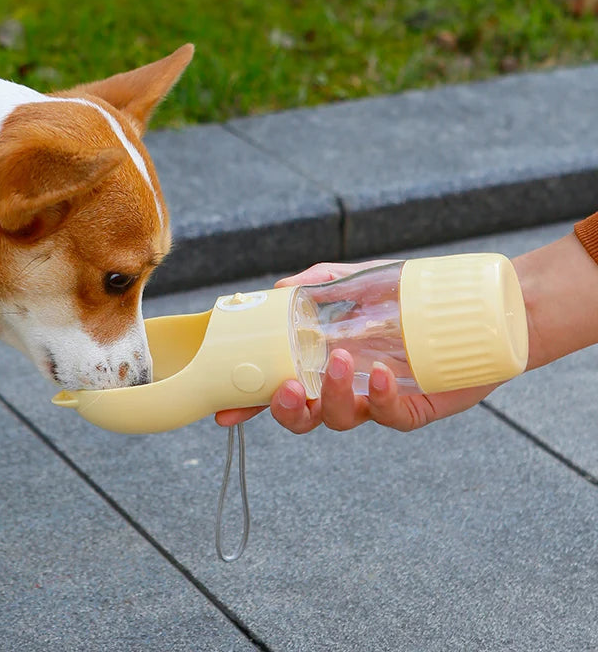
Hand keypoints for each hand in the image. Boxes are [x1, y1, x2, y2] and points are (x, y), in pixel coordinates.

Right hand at [214, 259, 499, 432]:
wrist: (474, 307)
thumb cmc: (407, 293)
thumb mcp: (356, 281)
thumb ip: (315, 284)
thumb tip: (277, 291)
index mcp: (321, 360)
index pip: (278, 385)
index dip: (251, 402)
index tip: (226, 411)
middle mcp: (344, 385)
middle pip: (303, 416)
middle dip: (287, 410)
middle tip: (288, 388)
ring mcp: (375, 400)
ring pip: (340, 418)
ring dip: (332, 396)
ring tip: (341, 361)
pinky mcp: (411, 408)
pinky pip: (388, 415)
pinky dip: (378, 399)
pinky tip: (377, 374)